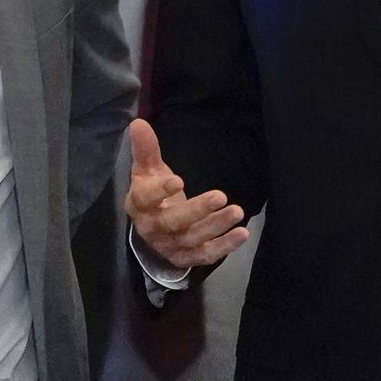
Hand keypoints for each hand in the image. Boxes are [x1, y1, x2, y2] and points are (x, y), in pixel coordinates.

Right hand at [124, 119, 249, 269]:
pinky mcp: (186, 258)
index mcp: (139, 205)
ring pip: (193, 239)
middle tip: (220, 196)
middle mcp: (152, 229)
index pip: (146, 199)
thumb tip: (138, 122)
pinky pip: (206, 255)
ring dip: (216, 226)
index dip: (160, 191)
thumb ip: (146, 149)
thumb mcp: (147, 170)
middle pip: (173, 222)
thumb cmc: (152, 193)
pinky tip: (242, 233)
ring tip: (238, 211)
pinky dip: (224, 247)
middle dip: (198, 210)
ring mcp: (169, 246)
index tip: (178, 180)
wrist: (152, 227)